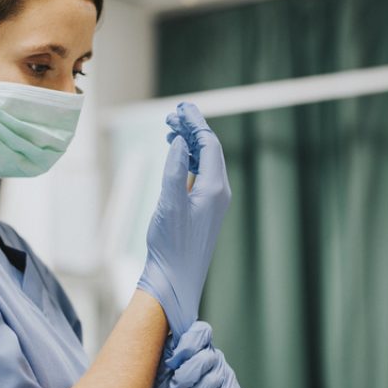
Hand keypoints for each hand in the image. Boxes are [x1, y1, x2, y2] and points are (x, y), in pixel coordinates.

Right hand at [137, 102, 231, 337]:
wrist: (175, 279)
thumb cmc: (171, 245)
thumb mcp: (169, 203)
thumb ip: (174, 169)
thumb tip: (181, 142)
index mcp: (215, 188)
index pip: (209, 145)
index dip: (195, 123)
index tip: (181, 108)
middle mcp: (219, 193)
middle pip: (209, 150)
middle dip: (193, 129)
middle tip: (173, 114)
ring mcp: (213, 202)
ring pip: (205, 162)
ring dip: (189, 144)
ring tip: (171, 130)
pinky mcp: (204, 211)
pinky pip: (200, 175)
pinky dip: (188, 160)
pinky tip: (176, 157)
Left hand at [141, 321, 245, 387]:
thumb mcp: (158, 370)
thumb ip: (168, 350)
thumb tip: (174, 336)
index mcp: (196, 347)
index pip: (201, 331)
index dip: (187, 345)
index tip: (171, 364)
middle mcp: (213, 357)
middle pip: (205, 357)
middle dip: (184, 378)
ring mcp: (226, 376)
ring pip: (212, 380)